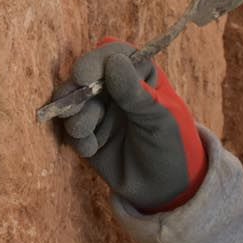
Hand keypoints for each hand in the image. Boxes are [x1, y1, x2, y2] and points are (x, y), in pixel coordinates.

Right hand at [60, 41, 205, 211]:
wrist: (164, 188)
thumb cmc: (171, 146)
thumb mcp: (159, 118)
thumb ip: (135, 92)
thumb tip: (113, 61)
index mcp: (140, 76)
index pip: (114, 55)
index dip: (97, 61)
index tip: (85, 75)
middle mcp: (116, 88)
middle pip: (85, 75)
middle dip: (76, 90)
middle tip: (72, 104)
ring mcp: (100, 110)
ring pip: (72, 101)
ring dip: (75, 115)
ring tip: (85, 133)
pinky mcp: (87, 134)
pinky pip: (70, 128)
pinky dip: (77, 138)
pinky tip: (92, 149)